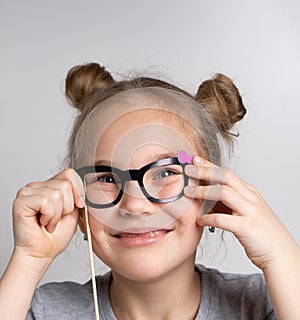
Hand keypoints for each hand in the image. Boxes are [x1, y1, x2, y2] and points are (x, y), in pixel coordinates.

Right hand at [12, 169, 84, 263]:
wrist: (42, 253)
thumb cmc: (56, 235)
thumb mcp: (74, 210)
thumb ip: (78, 195)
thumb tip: (88, 183)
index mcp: (49, 185)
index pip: (69, 174)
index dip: (78, 191)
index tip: (78, 206)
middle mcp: (37, 186)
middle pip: (65, 184)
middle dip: (67, 206)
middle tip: (57, 218)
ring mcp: (27, 192)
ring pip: (57, 193)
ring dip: (57, 214)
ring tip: (50, 222)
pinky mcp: (21, 201)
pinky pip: (46, 201)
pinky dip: (49, 216)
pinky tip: (43, 222)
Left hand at [184, 156, 298, 270]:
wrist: (280, 253)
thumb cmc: (259, 232)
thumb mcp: (244, 211)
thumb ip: (226, 203)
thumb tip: (203, 196)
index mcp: (249, 192)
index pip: (226, 173)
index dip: (209, 165)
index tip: (195, 160)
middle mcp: (250, 198)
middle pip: (225, 177)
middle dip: (204, 171)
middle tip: (187, 169)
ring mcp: (250, 211)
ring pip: (223, 193)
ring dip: (203, 191)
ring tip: (188, 192)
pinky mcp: (247, 227)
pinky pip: (223, 219)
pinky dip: (208, 218)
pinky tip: (199, 220)